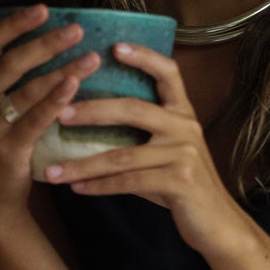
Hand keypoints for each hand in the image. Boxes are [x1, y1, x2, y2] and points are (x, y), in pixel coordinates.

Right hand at [0, 0, 101, 229]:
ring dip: (61, 71)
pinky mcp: (6, 150)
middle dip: (45, 43)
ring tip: (92, 58)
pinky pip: (33, 121)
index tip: (44, 7)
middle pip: (9, 64)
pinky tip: (75, 87)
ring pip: (26, 92)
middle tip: (77, 29)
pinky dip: (54, 102)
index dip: (14, 23)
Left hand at [42, 41, 245, 254]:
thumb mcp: (169, 150)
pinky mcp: (181, 181)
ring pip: (122, 155)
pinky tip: (76, 189)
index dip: (144, 56)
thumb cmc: (183, 184)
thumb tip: (88, 118)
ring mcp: (184, 153)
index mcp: (183, 113)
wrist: (217, 223)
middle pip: (133, 108)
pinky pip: (129, 181)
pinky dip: (99, 186)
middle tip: (57, 113)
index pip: (168, 72)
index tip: (113, 46)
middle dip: (91, 110)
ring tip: (52, 171)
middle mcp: (186, 127)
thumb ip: (143, 132)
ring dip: (82, 164)